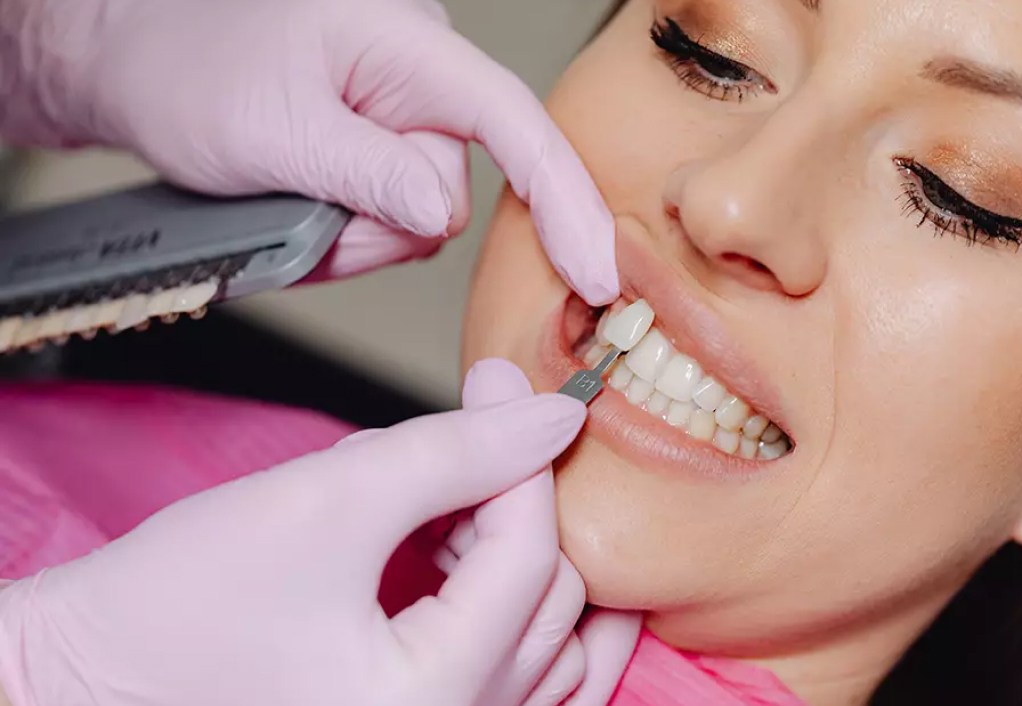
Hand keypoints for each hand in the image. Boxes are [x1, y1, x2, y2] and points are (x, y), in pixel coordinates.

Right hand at [0, 361, 629, 705]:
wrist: (83, 682)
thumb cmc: (173, 607)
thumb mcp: (325, 502)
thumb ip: (452, 454)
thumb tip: (549, 415)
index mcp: (432, 699)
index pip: (530, 556)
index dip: (519, 453)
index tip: (499, 381)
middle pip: (554, 603)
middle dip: (516, 506)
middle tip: (467, 440)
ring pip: (555, 652)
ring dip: (523, 562)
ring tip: (455, 508)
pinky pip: (523, 683)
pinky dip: (510, 612)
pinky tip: (459, 559)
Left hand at [62, 0, 617, 301]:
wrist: (131, 64)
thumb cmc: (187, 64)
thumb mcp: (272, 127)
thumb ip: (367, 172)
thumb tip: (441, 215)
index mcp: (411, 48)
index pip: (513, 125)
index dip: (562, 200)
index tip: (595, 273)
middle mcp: (421, 83)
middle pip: (449, 195)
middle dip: (377, 226)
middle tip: (301, 207)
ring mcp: (400, 120)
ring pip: (413, 222)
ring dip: (349, 235)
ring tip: (283, 198)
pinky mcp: (379, 154)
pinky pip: (385, 222)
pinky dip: (339, 235)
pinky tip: (294, 207)